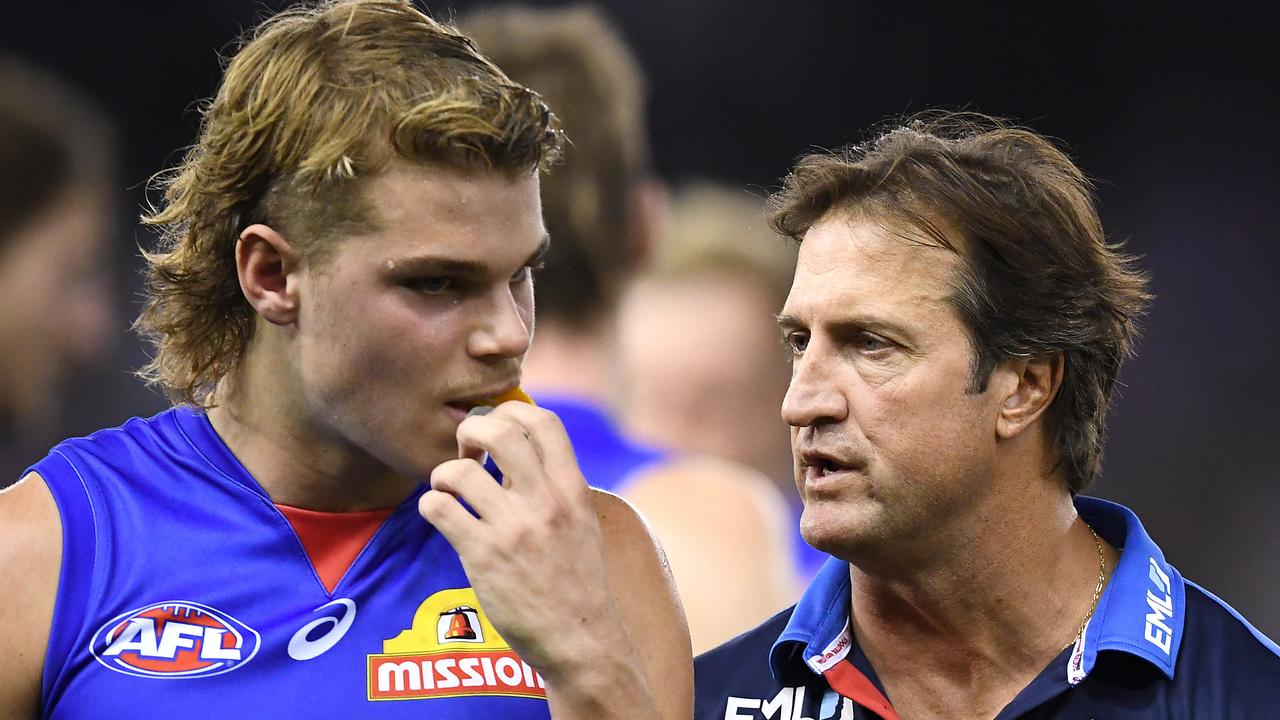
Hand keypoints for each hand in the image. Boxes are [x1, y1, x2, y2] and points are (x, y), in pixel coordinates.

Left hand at [417, 401, 624, 679]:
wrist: (582, 641)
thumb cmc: (578, 585)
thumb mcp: (583, 524)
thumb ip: (558, 488)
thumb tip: (524, 454)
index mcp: (573, 490)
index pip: (546, 421)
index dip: (513, 410)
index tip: (498, 426)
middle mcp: (546, 501)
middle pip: (500, 430)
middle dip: (472, 429)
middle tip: (466, 450)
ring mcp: (515, 528)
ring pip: (461, 470)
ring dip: (444, 473)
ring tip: (448, 490)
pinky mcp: (485, 555)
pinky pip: (441, 508)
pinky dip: (431, 504)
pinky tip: (439, 515)